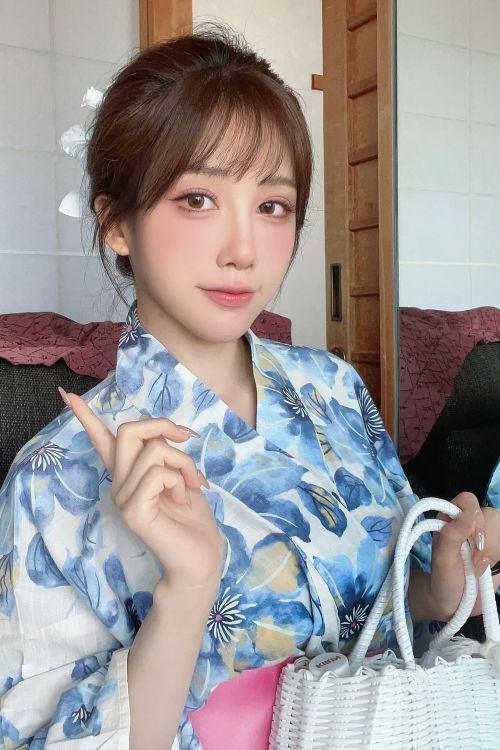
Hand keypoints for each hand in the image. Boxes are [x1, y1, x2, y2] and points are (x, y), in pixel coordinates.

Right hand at [60, 389, 223, 591]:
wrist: (201, 557)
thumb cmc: (193, 517)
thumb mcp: (179, 474)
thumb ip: (163, 453)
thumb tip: (164, 432)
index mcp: (129, 474)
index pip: (103, 441)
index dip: (86, 417)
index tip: (67, 395)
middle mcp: (119, 484)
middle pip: (129, 431)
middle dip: (163, 425)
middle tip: (187, 437)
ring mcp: (123, 498)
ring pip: (154, 451)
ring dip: (184, 462)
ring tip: (192, 485)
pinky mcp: (133, 510)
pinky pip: (158, 474)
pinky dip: (180, 480)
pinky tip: (182, 500)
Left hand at [430, 492, 499, 618]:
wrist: (454, 603)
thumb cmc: (443, 580)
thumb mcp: (443, 560)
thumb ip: (452, 535)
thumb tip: (468, 514)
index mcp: (452, 519)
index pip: (469, 501)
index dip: (475, 517)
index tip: (474, 542)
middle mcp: (470, 524)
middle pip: (492, 516)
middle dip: (487, 542)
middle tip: (475, 563)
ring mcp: (488, 536)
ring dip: (495, 552)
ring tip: (480, 569)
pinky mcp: (499, 549)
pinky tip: (492, 569)